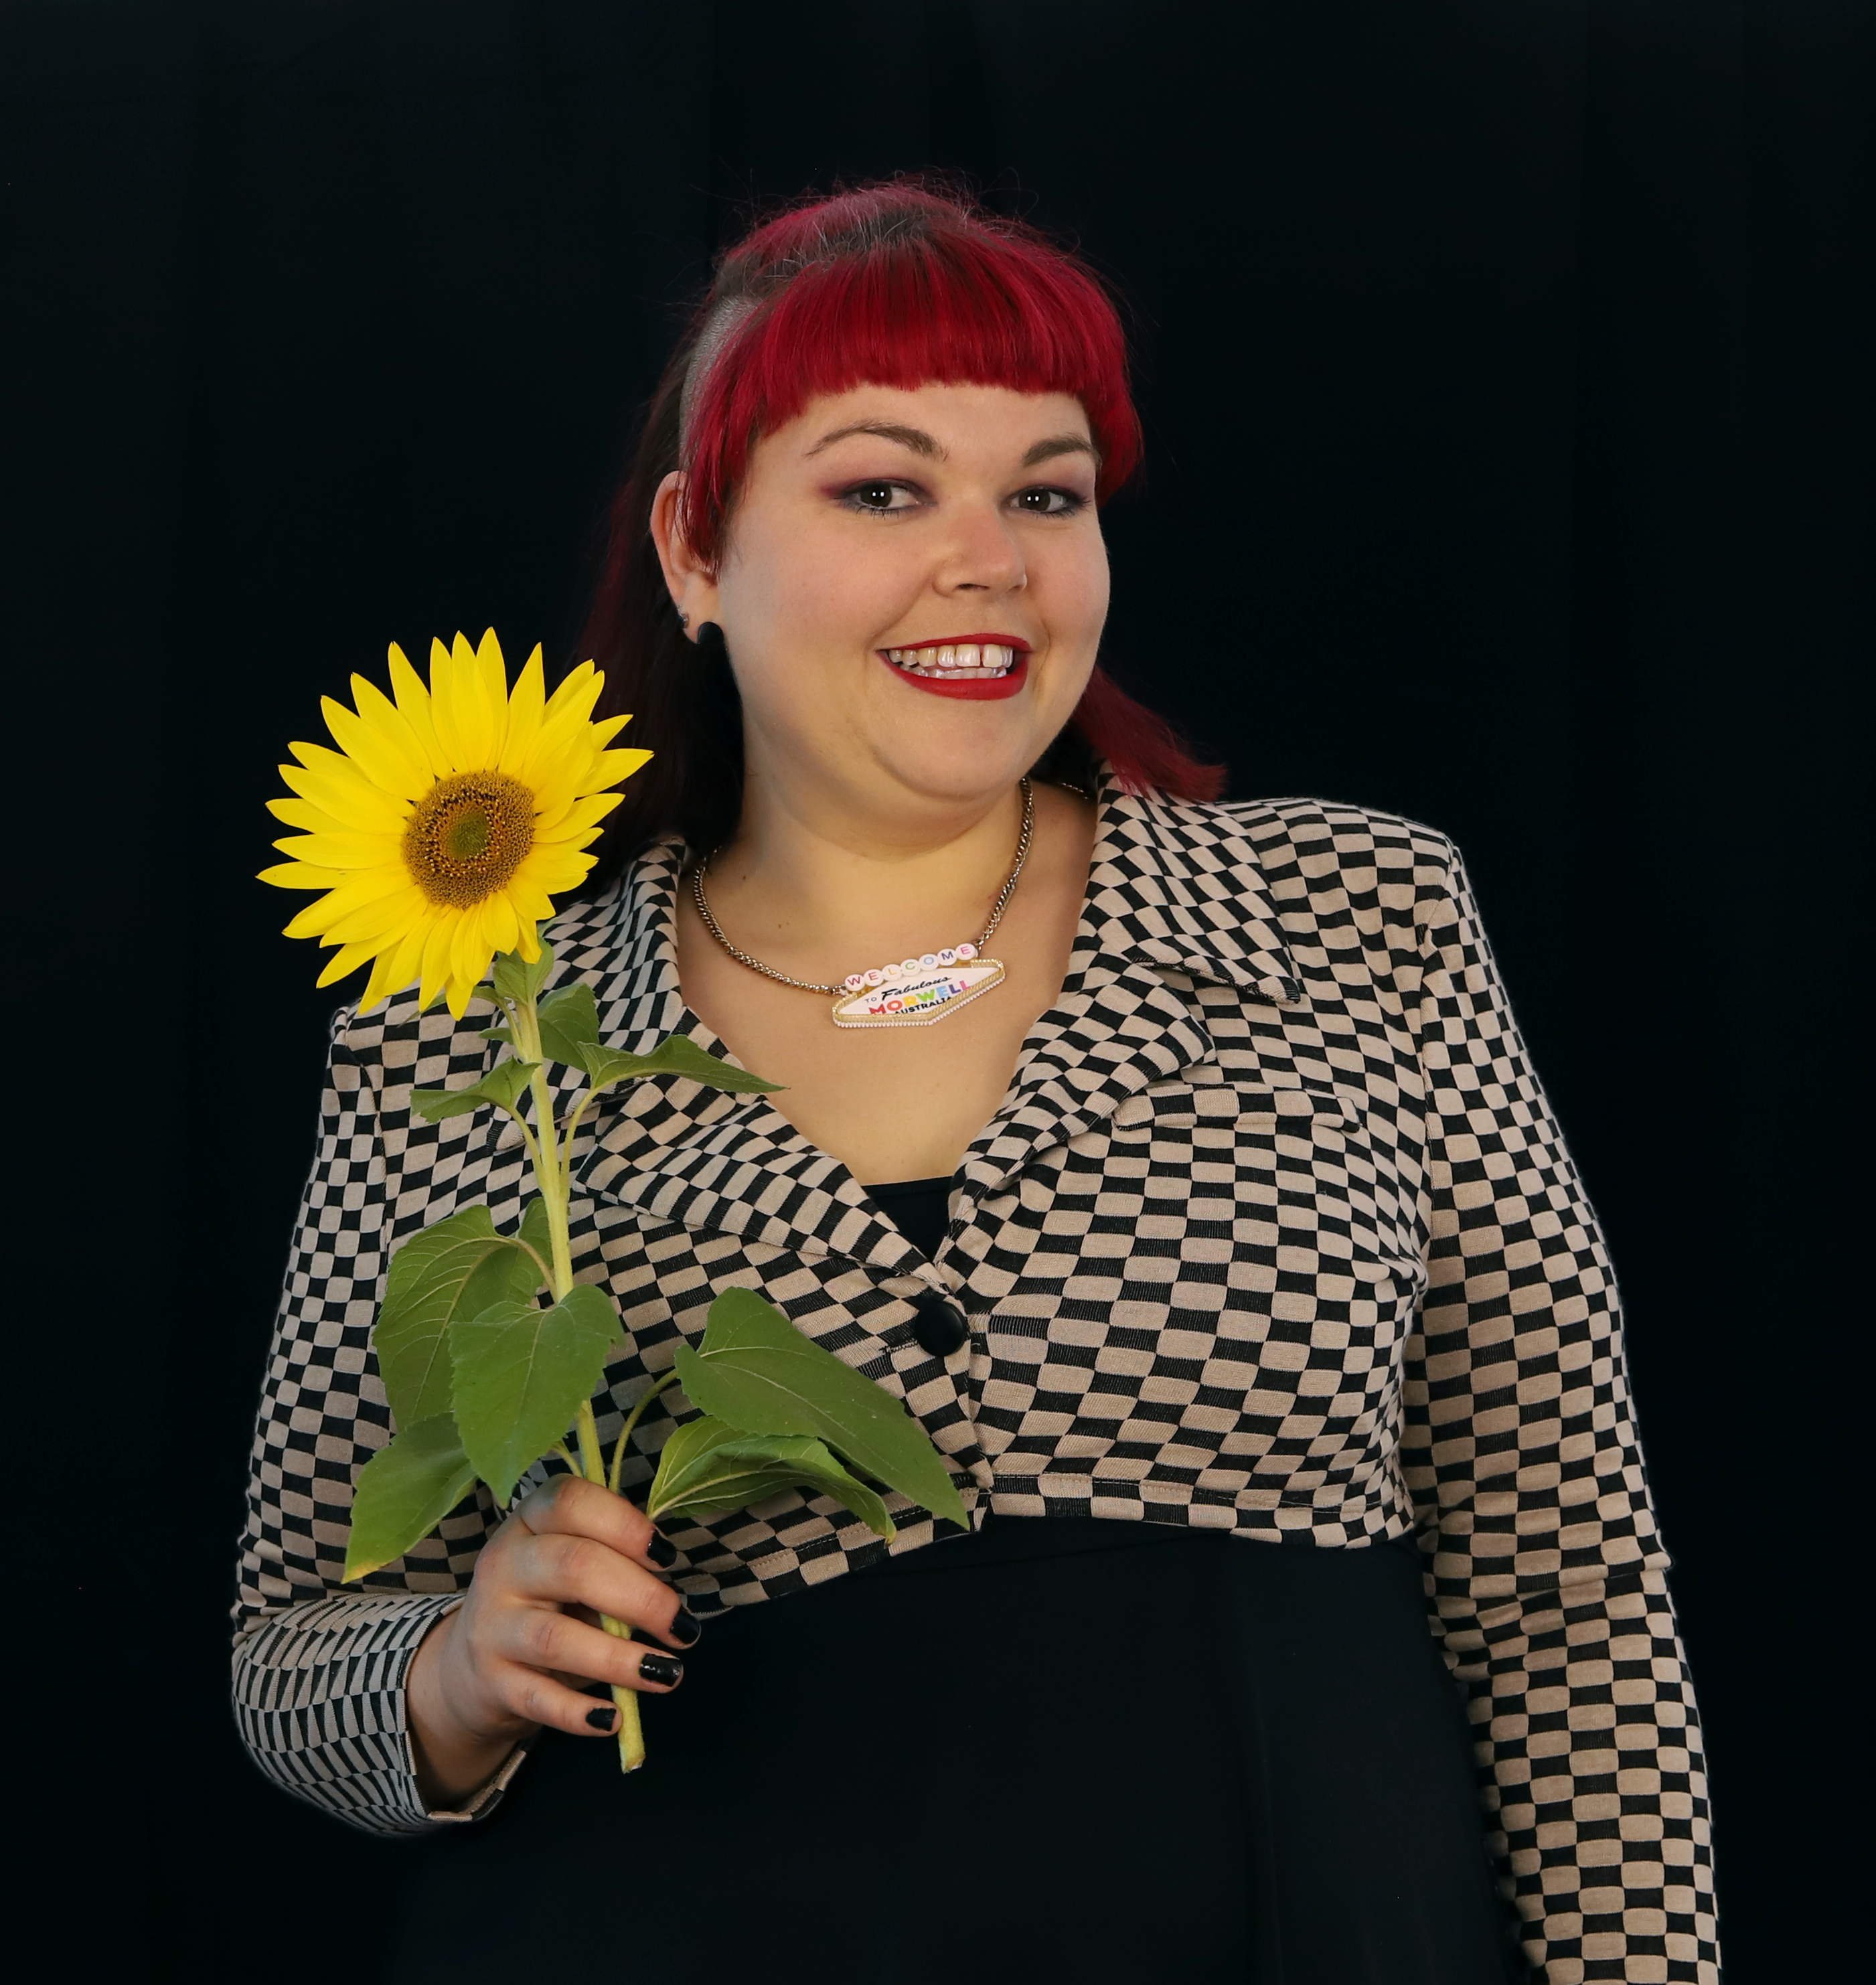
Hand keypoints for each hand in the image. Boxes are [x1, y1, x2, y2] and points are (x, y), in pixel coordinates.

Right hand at [405, 1474, 696, 1806]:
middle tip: (684, 1627)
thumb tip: (670, 1587)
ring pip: (556, 1639)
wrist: (473, 1664)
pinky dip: (578, 1712)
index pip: (571, 1502)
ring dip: (620, 1659)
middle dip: (641, 1597)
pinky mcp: (491, 1682)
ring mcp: (492, 1624)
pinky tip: (614, 1718)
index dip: (625, 1524)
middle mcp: (504, 1564)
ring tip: (669, 1674)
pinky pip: (539, 1698)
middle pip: (573, 1566)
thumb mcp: (570, 1563)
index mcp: (530, 1521)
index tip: (669, 1557)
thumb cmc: (547, 1599)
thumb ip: (613, 1560)